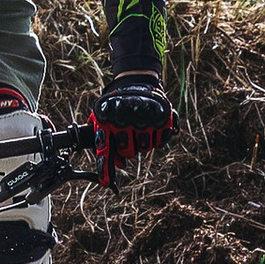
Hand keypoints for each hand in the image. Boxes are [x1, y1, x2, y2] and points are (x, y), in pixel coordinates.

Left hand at [90, 73, 175, 187]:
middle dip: (127, 150)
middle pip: (128, 153)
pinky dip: (156, 137)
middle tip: (128, 137)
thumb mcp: (103, 117)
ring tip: (139, 127)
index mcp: (108, 123)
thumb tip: (117, 164)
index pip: (106, 151)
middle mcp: (126, 122)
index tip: (107, 183)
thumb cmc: (117, 104)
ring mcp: (144, 121)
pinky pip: (159, 142)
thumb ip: (104, 141)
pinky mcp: (161, 119)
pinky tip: (150, 126)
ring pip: (145, 149)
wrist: (135, 80)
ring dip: (142, 142)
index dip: (106, 169)